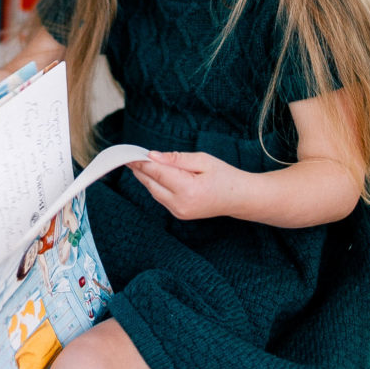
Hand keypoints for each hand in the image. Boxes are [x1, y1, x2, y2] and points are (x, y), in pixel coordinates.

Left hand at [128, 150, 245, 220]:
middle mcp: (180, 204)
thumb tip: (153, 156)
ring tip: (141, 162)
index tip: (130, 154)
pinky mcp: (179, 214)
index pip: (157, 174)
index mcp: (188, 189)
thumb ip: (176, 158)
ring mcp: (179, 212)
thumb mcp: (202, 160)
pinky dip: (155, 185)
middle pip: (151, 184)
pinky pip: (161, 197)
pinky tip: (154, 174)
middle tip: (131, 155)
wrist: (239, 198)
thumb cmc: (224, 176)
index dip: (142, 163)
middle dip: (140, 169)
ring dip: (147, 177)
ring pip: (153, 192)